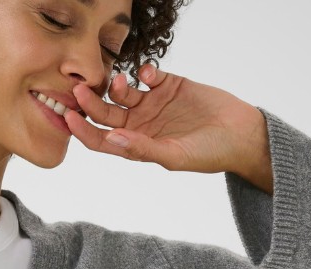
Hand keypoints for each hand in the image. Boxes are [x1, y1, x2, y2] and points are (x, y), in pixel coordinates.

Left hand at [64, 64, 270, 181]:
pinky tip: (148, 73)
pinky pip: (147, 74)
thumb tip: (111, 140)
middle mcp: (140, 125)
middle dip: (91, 103)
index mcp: (137, 146)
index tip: (70, 119)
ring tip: (121, 82)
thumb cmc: (209, 153)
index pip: (101, 140)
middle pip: (106, 113)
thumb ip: (142, 148)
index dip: (84, 131)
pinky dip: (143, 70)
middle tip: (79, 91)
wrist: (241, 133)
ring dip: (116, 85)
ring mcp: (153, 103)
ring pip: (123, 91)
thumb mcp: (174, 155)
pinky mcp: (168, 84)